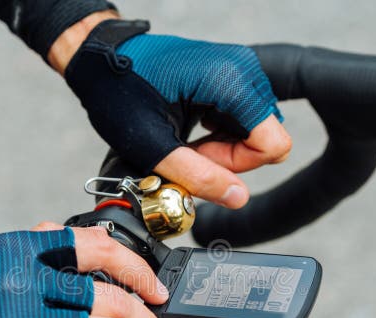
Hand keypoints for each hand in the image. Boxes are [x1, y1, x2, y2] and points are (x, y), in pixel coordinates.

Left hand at [51, 17, 291, 208]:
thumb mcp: (153, 145)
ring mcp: (240, 70)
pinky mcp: (233, 76)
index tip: (198, 157)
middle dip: (230, 158)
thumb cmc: (119, 93)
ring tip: (186, 142)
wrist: (102, 60)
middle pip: (267, 139)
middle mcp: (244, 70)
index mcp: (231, 81)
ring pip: (257, 132)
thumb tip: (238, 198)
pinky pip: (246, 120)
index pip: (273, 145)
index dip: (236, 164)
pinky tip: (194, 132)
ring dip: (225, 148)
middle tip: (187, 152)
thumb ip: (197, 176)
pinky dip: (222, 135)